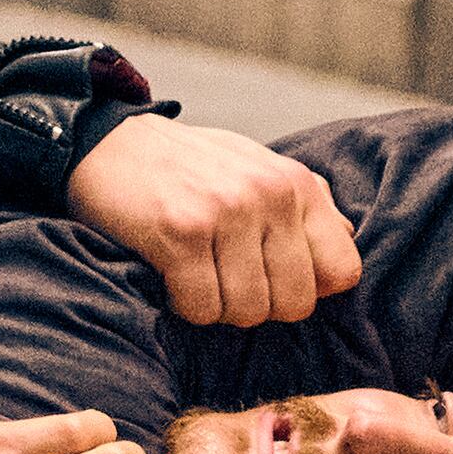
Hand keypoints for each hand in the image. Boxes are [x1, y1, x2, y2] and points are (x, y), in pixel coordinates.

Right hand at [65, 113, 360, 325]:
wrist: (104, 142)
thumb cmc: (185, 167)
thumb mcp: (255, 169)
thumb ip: (305, 205)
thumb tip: (348, 239)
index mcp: (296, 183)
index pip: (343, 272)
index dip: (307, 288)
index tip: (270, 277)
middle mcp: (269, 194)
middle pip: (294, 303)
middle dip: (257, 304)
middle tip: (224, 278)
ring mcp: (226, 212)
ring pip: (247, 312)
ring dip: (216, 306)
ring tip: (195, 273)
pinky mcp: (181, 232)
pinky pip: (201, 307)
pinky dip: (183, 304)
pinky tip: (169, 274)